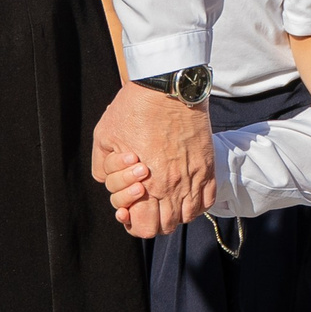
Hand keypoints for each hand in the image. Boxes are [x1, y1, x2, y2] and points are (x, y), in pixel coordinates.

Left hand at [91, 84, 214, 238]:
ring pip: (187, 217)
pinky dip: (195, 203)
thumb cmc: (133, 108)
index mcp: (146, 183)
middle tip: (146, 202)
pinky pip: (207, 201)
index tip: (130, 209)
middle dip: (153, 220)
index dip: (134, 223)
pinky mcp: (208, 165)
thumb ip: (102, 167)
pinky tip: (184, 191)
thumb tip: (108, 183)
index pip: (144, 228)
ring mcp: (194, 177)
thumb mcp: (104, 137)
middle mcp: (172, 186)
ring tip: (165, 197)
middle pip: (166, 226)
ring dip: (175, 212)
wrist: (168, 84)